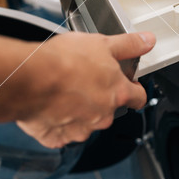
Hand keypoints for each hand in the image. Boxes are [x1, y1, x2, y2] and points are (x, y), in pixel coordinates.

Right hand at [16, 31, 154, 148]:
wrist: (31, 79)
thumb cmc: (64, 61)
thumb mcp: (102, 43)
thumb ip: (128, 45)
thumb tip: (148, 41)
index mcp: (117, 93)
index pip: (138, 97)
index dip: (135, 89)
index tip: (129, 83)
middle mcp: (103, 115)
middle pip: (110, 108)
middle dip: (100, 94)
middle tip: (85, 77)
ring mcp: (80, 129)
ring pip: (86, 119)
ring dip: (79, 107)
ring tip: (64, 87)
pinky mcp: (57, 137)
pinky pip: (61, 130)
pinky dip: (58, 119)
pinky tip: (51, 102)